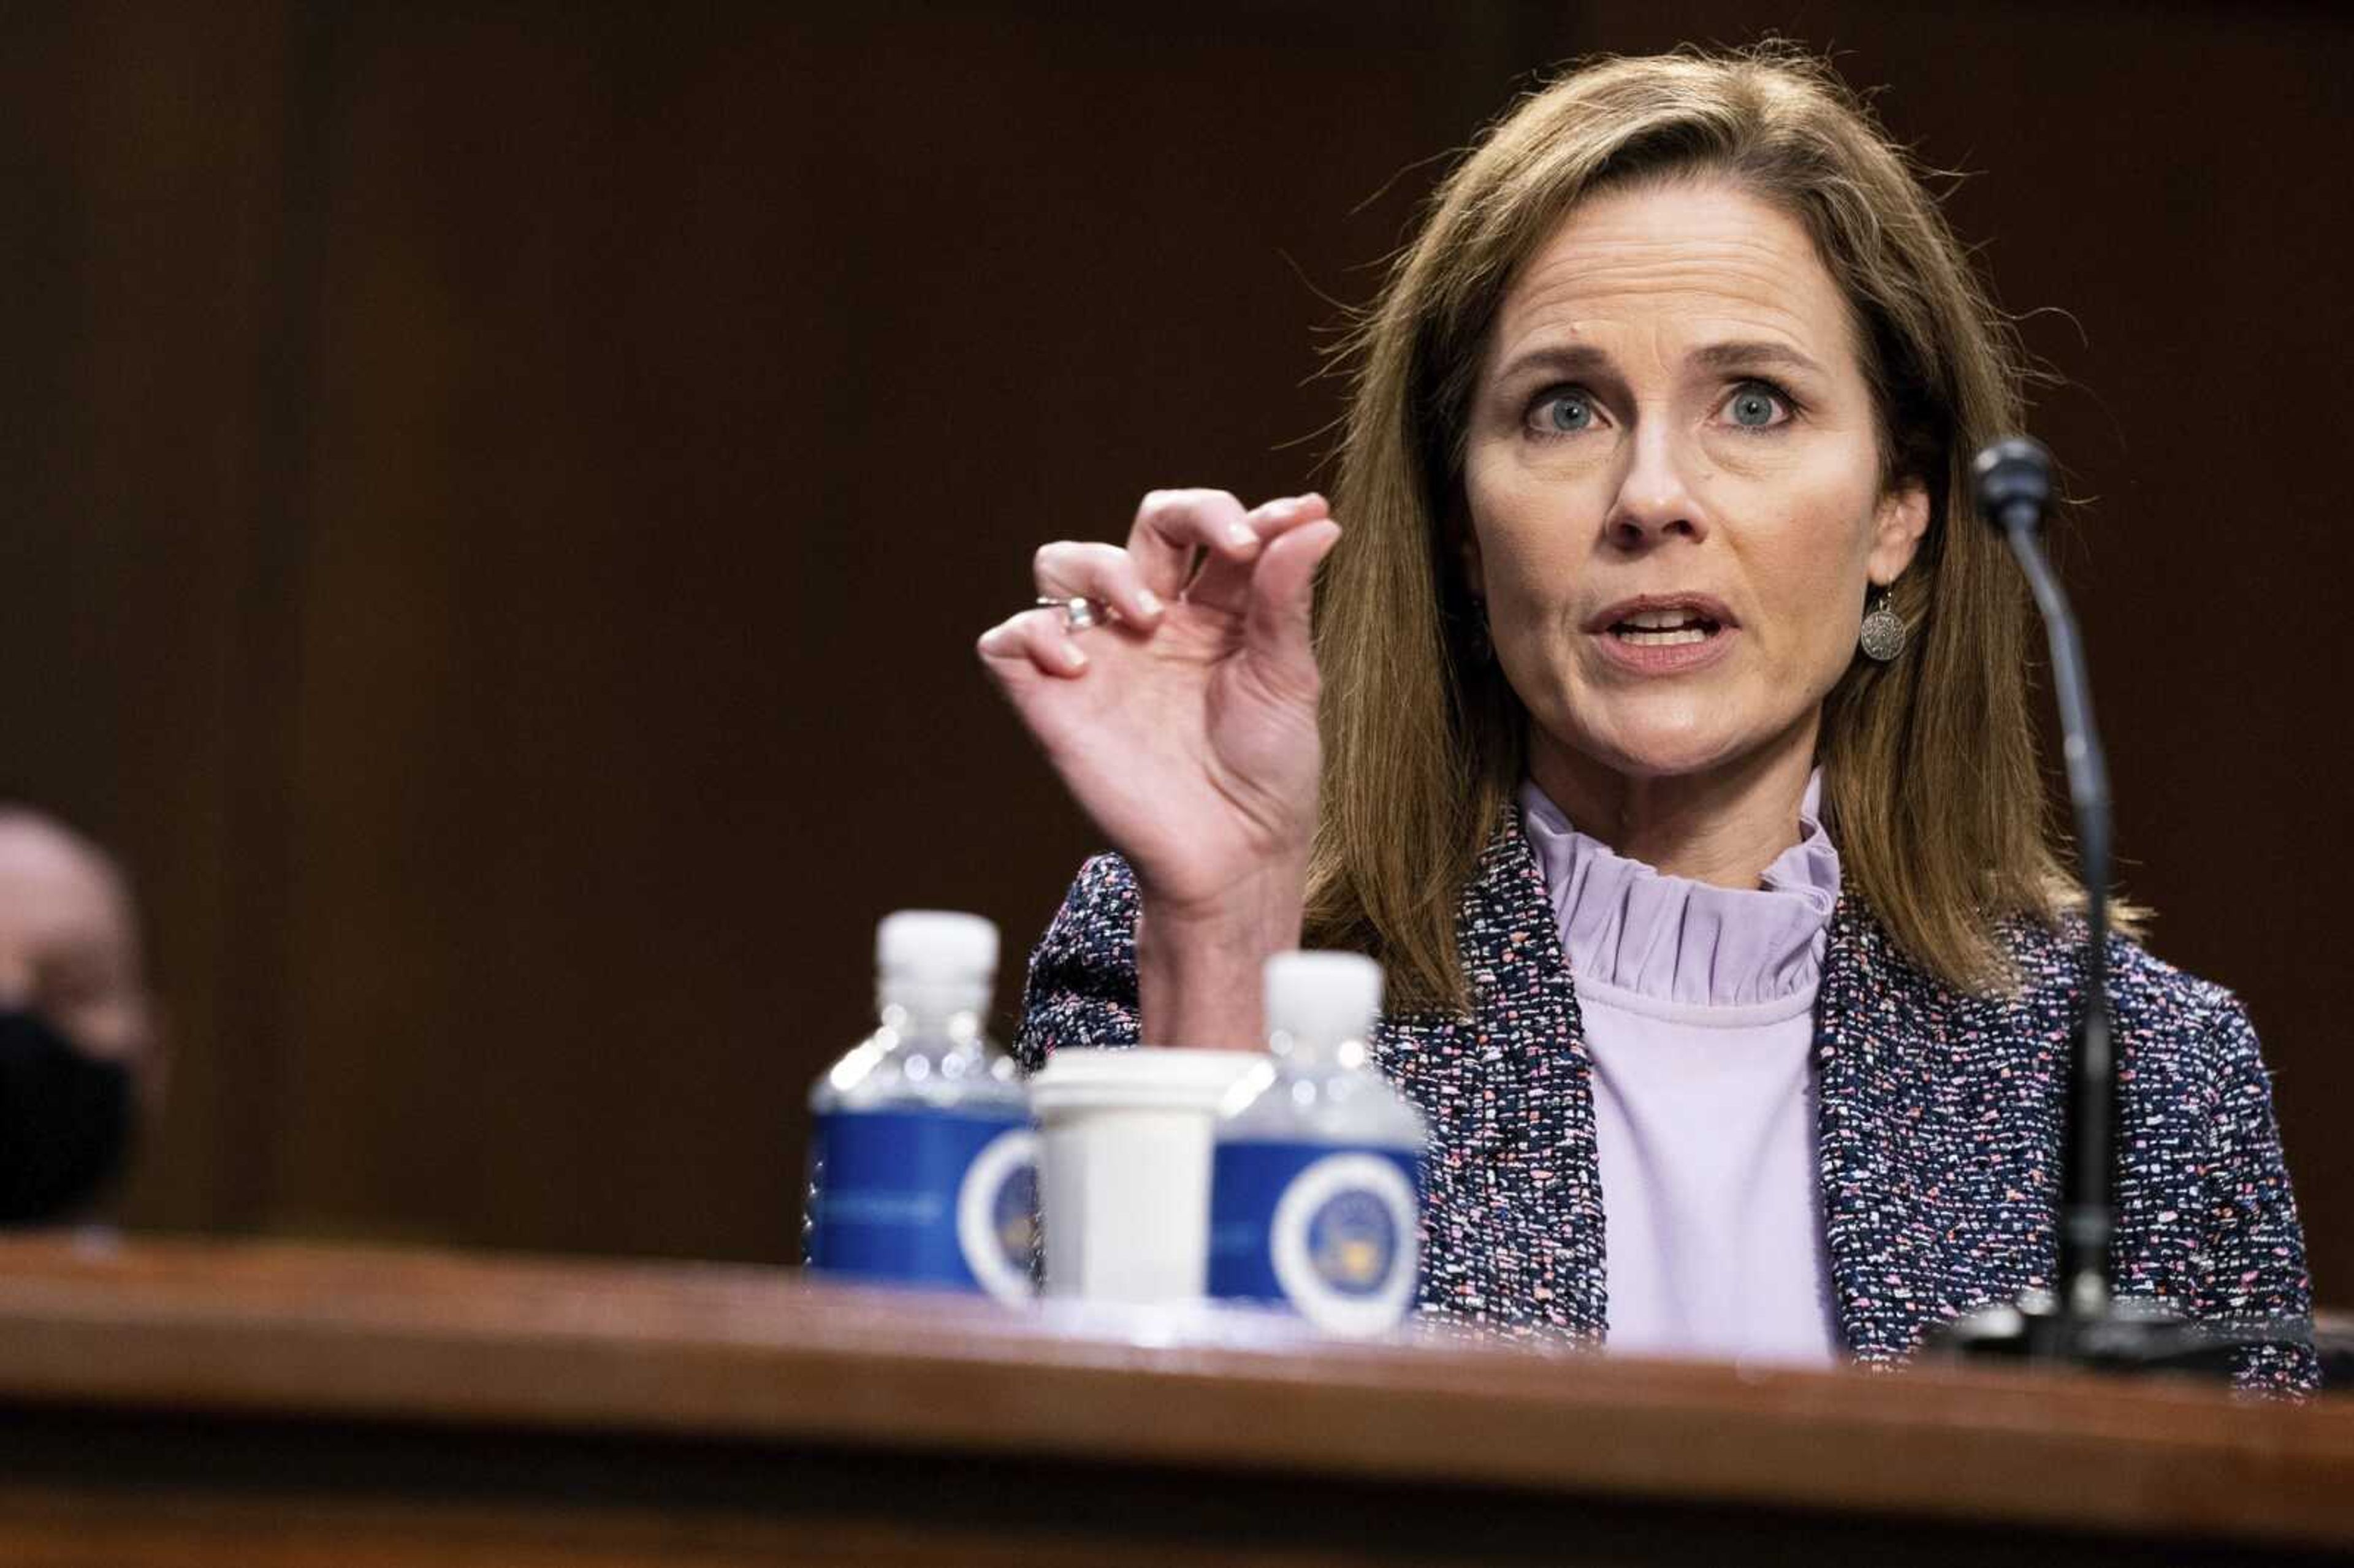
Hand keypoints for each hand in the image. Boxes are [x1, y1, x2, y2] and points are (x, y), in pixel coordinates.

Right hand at [978, 489, 1340, 1041]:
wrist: (1235, 857)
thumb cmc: (1268, 775)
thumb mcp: (1288, 679)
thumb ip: (1286, 597)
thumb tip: (1316, 518)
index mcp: (1214, 613)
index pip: (1214, 532)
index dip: (1249, 513)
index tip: (1296, 518)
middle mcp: (1153, 623)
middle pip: (1146, 526)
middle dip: (1190, 513)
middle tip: (1233, 547)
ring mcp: (1100, 656)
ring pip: (1062, 563)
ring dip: (1102, 567)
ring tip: (1146, 619)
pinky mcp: (1052, 699)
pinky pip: (1009, 639)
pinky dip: (1034, 634)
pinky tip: (1079, 667)